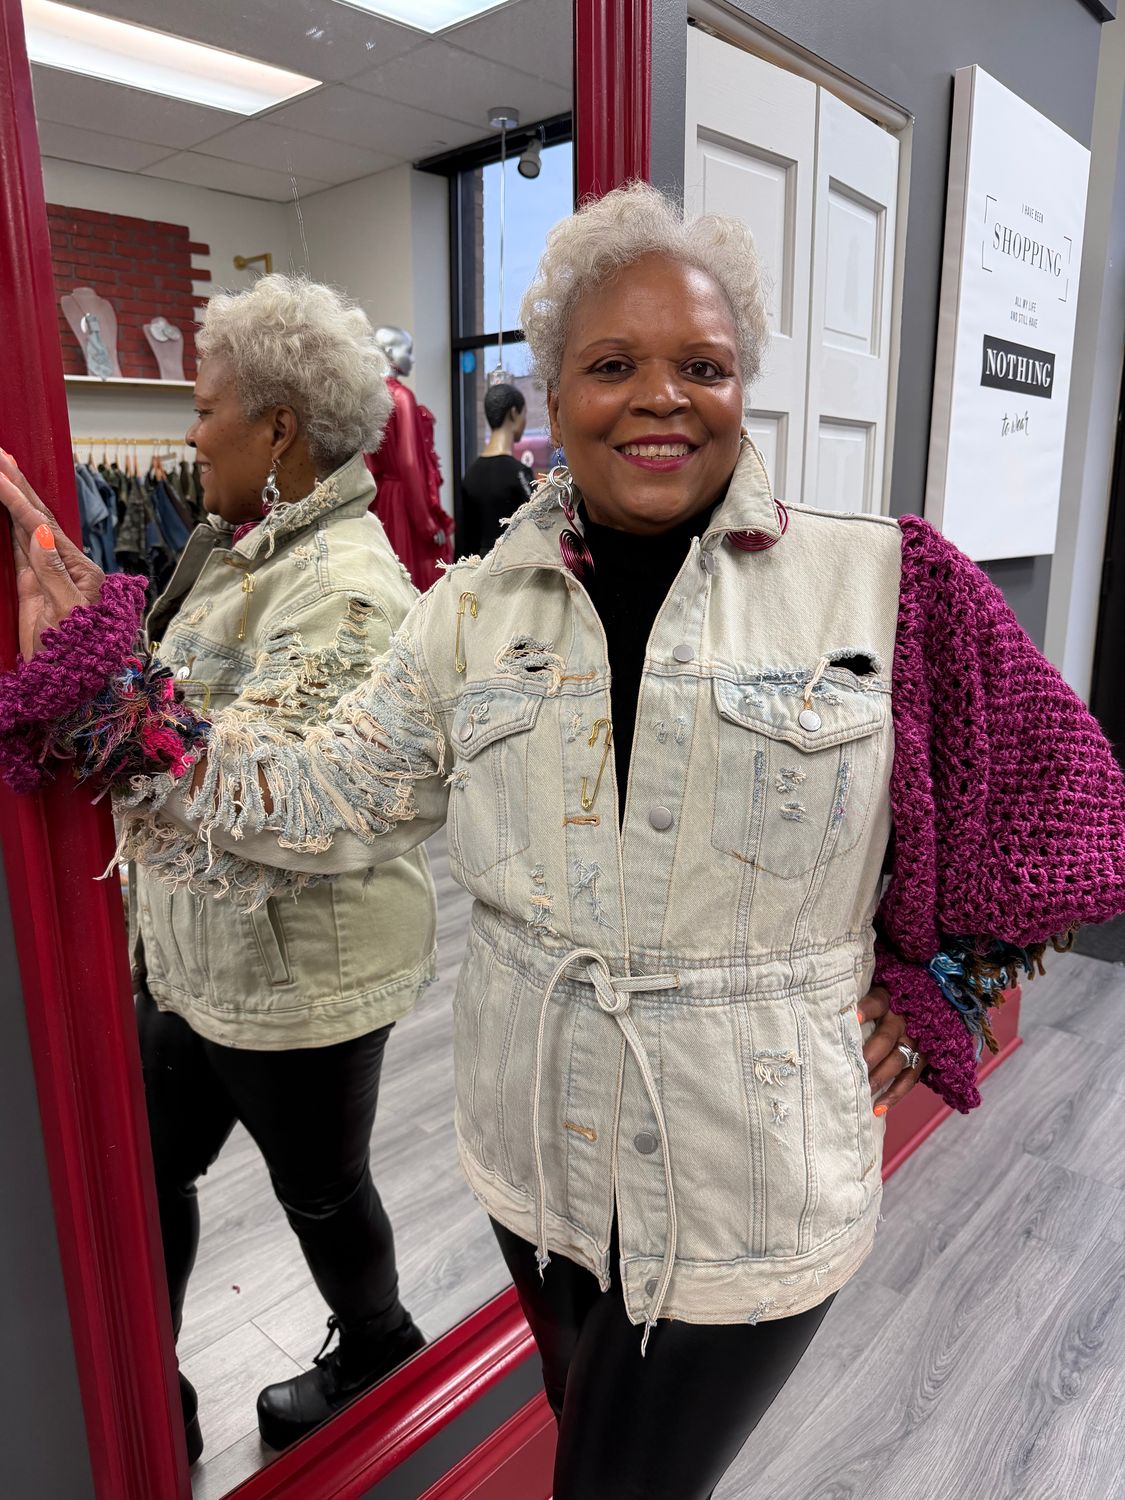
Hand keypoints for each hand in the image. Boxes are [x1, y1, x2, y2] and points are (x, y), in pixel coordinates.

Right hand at [0, 449, 104, 658]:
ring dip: (14, 500)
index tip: (0, 473)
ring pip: (27, 529)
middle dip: (18, 487)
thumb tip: (41, 534)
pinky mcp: (34, 588)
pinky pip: (20, 549)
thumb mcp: (70, 613)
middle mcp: (66, 566)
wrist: (75, 686)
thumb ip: (53, 573)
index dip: (20, 499)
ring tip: (1, 470)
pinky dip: (11, 525)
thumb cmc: (81, 653)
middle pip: (38, 519)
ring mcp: (48, 575)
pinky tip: (6, 507)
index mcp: (80, 570)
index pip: (44, 526)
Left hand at [856, 983, 925, 1114]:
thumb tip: (822, 1010)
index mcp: (889, 998)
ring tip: (862, 1092)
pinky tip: (877, 1107)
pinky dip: (894, 1095)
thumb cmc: (885, 1001)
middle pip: (886, 1038)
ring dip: (879, 1078)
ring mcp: (916, 1039)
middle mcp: (904, 1019)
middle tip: (851, 1070)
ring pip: (897, 1060)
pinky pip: (910, 1079)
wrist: (925, 1004)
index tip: (852, 1018)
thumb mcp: (874, 991)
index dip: (866, 1010)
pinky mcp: (923, 1057)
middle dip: (868, 1056)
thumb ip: (855, 998)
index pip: (877, 1003)